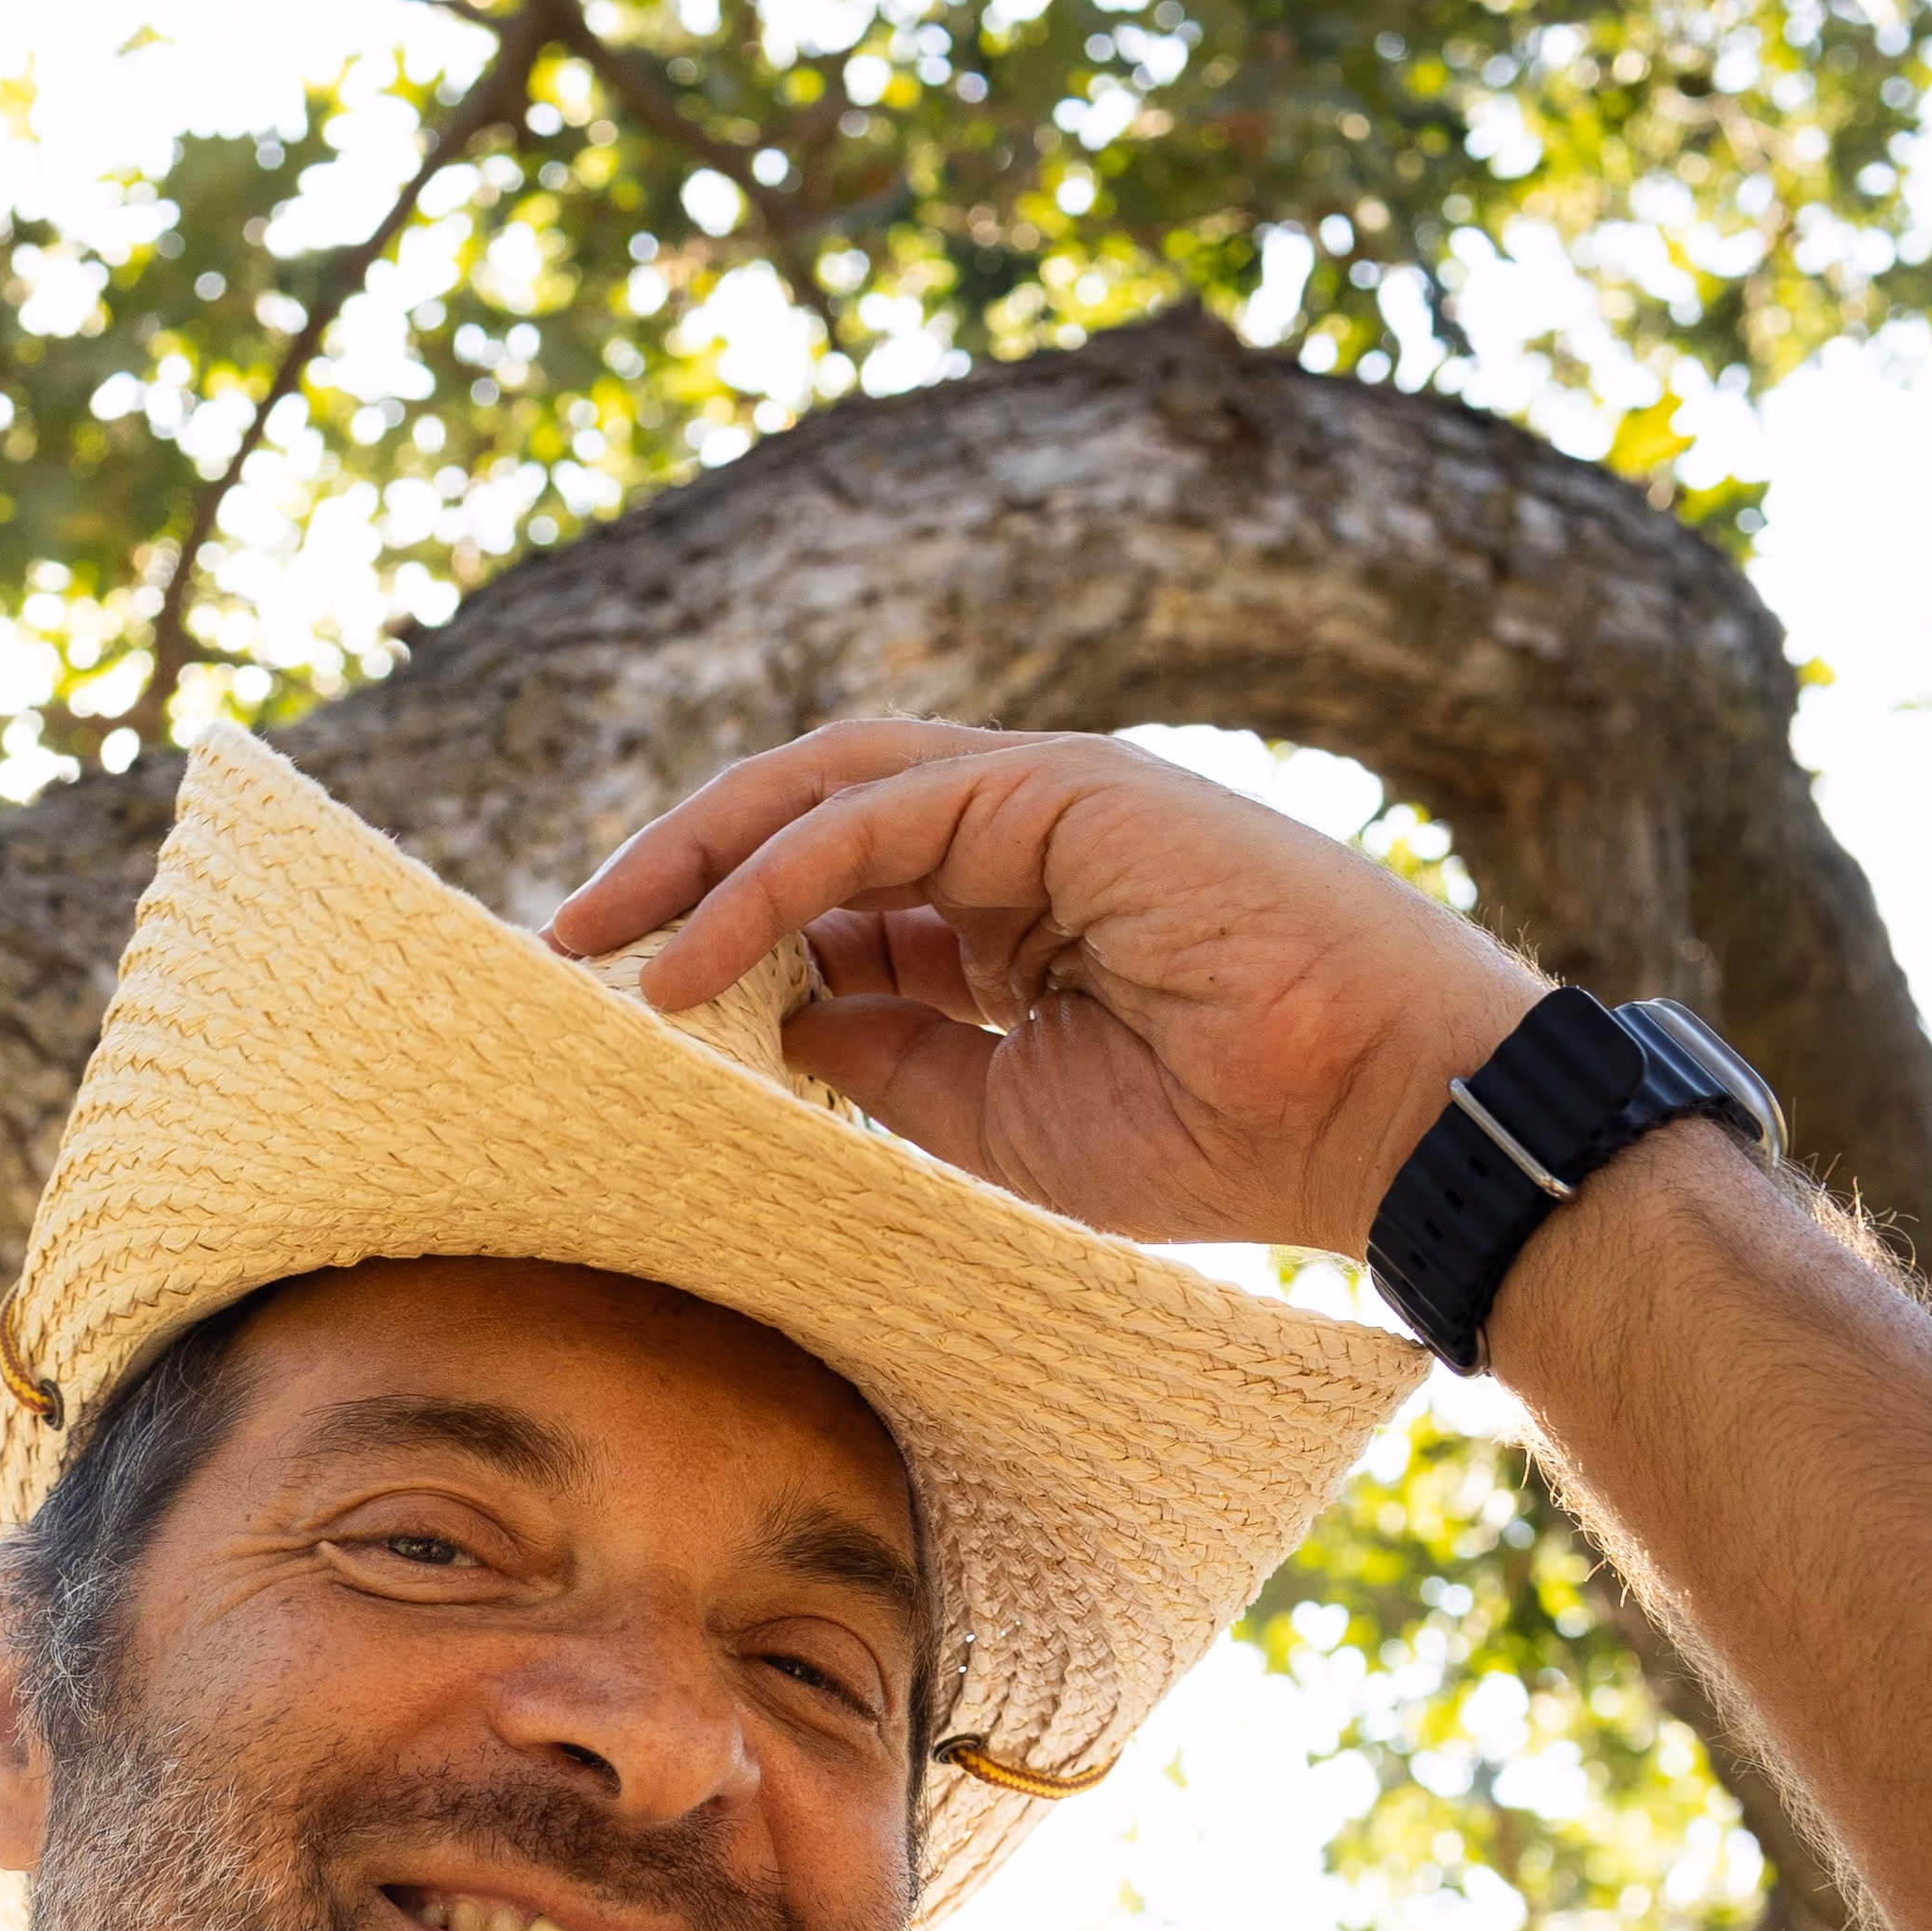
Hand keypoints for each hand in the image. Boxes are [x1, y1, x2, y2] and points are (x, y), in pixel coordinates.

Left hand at [548, 718, 1542, 1262]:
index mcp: (1011, 917)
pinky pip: (866, 828)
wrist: (1366, 1117)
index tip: (621, 1008)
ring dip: (692, 857)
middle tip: (565, 944)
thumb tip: (772, 1021)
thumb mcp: (995, 1121)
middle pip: (809, 824)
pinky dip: (762, 884)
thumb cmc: (1214, 1138)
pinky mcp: (1054, 792)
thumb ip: (887, 1058)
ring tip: (589, 934)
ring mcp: (1039, 803)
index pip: (835, 900)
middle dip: (678, 874)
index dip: (723, 939)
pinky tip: (680, 961)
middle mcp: (1018, 842)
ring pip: (822, 797)